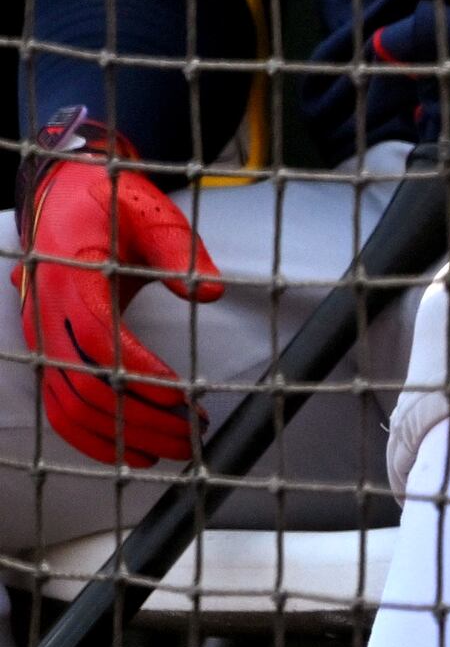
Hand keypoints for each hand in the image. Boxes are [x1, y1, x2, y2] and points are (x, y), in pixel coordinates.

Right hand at [17, 132, 220, 468]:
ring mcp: (40, 336)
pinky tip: (132, 453)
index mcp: (70, 278)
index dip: (138, 374)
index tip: (183, 397)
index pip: (98, 339)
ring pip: (71, 404)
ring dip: (121, 435)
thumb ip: (179, 249)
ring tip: (175, 450)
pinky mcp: (46, 350)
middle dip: (141, 416)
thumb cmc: (110, 201)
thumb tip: (211, 289)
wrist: (62, 193)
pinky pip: (59, 405)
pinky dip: (91, 437)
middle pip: (85, 383)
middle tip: (193, 435)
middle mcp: (46, 314)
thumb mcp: (150, 210)